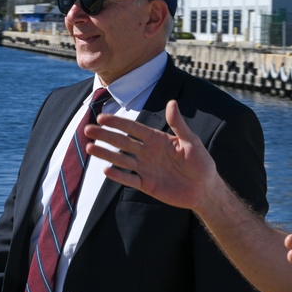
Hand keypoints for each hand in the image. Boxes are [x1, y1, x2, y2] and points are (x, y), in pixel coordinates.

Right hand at [85, 100, 221, 212]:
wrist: (205, 188)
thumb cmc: (201, 162)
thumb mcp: (191, 141)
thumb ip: (178, 124)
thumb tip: (171, 102)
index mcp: (157, 139)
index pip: (133, 128)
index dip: (118, 122)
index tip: (102, 117)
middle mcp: (147, 152)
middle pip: (122, 142)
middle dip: (105, 136)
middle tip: (87, 130)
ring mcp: (146, 168)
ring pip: (121, 159)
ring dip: (105, 154)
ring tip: (88, 148)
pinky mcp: (147, 185)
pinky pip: (129, 179)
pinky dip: (118, 175)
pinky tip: (106, 170)